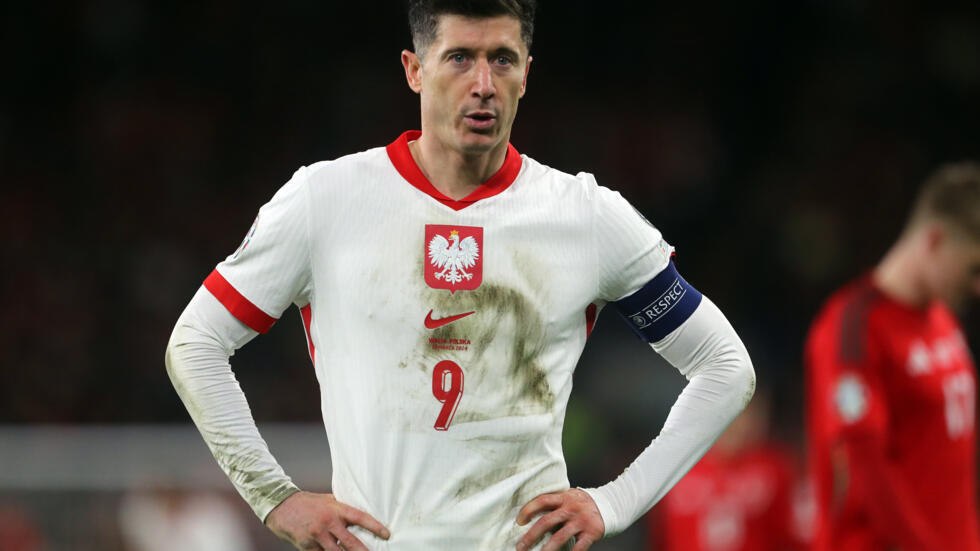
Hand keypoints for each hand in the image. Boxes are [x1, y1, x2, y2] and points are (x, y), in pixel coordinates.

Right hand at [265, 491, 389, 549]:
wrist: (282, 507)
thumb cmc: (307, 502)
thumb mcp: (328, 500)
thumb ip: (342, 508)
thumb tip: (358, 516)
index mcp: (336, 509)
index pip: (360, 518)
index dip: (375, 526)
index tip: (386, 534)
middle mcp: (328, 523)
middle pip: (351, 542)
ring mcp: (317, 536)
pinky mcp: (307, 546)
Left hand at [515, 488, 604, 550]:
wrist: (608, 505)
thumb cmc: (581, 503)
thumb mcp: (568, 497)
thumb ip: (553, 503)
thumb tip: (529, 514)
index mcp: (563, 498)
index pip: (542, 501)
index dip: (528, 510)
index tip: (519, 521)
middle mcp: (571, 508)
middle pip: (547, 521)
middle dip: (531, 535)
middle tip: (521, 546)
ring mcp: (581, 521)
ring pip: (560, 536)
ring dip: (547, 549)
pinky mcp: (591, 533)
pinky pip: (578, 547)